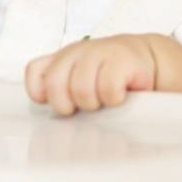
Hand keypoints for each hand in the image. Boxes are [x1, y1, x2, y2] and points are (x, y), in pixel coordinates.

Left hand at [25, 35, 158, 115]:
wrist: (145, 57)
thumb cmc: (108, 76)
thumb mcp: (79, 80)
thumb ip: (61, 92)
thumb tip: (47, 129)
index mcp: (61, 58)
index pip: (35, 71)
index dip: (42, 93)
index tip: (62, 104)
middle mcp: (75, 52)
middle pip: (54, 84)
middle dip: (66, 105)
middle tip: (83, 106)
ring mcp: (98, 52)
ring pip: (81, 89)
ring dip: (93, 103)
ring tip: (103, 101)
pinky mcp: (122, 60)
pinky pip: (108, 88)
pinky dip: (113, 99)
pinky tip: (119, 95)